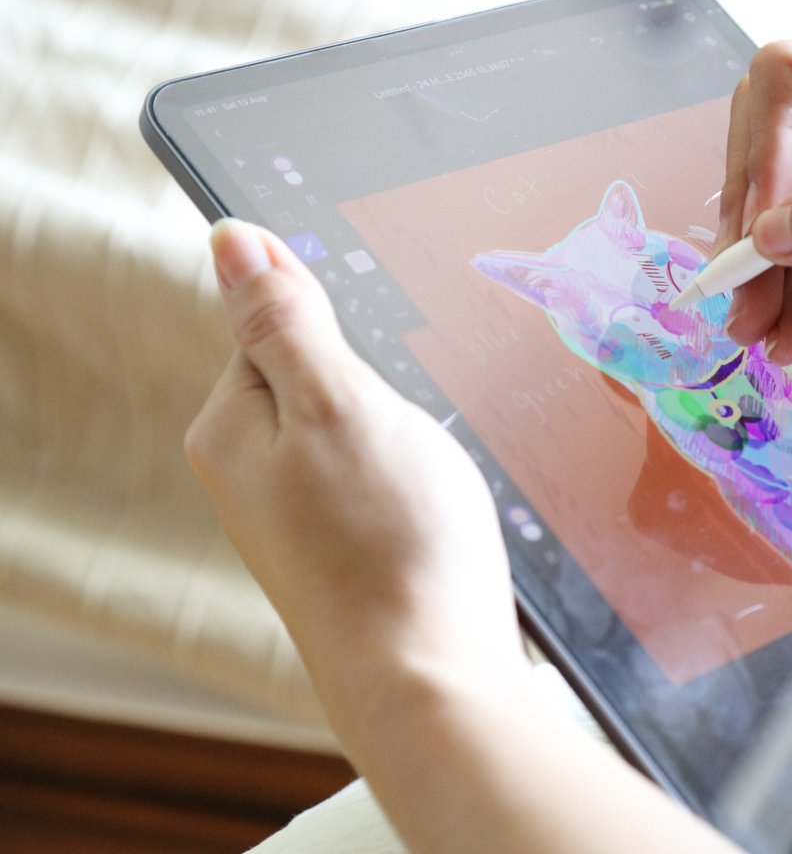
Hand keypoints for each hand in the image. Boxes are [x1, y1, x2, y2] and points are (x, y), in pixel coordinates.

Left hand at [185, 220, 525, 717]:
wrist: (432, 676)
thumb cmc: (389, 543)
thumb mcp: (338, 403)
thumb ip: (286, 320)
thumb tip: (230, 239)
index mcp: (231, 427)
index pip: (273, 321)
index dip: (342, 323)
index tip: (388, 355)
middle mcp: (252, 471)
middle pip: (323, 372)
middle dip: (384, 378)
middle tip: (417, 426)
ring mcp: (300, 513)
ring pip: (362, 423)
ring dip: (410, 428)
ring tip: (431, 475)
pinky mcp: (348, 544)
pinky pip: (382, 472)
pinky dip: (418, 474)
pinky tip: (439, 504)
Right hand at [718, 41, 791, 430]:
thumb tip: (769, 227)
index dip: (763, 146)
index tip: (760, 226)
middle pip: (776, 145)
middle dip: (749, 216)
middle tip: (739, 287)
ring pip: (783, 213)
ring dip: (761, 271)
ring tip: (757, 333)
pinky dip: (786, 299)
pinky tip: (786, 339)